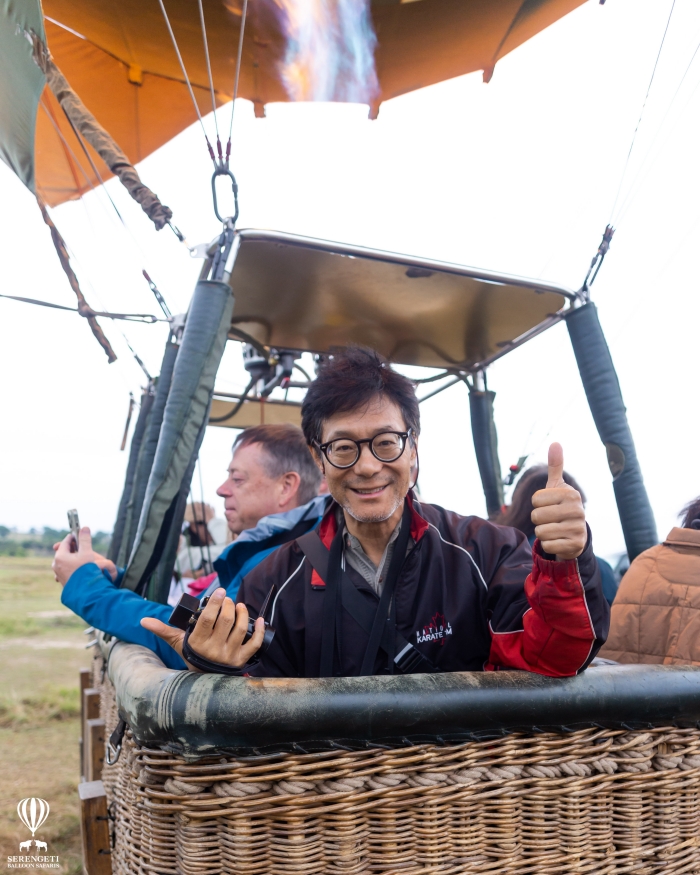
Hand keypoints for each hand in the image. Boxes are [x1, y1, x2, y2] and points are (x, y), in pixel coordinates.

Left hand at [52, 528, 116, 584]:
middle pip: (64, 551)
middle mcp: (55, 564)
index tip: (79, 534)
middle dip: (73, 547)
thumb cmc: (85, 571)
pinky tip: (78, 567)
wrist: (85, 591)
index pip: (65, 541)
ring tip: (82, 557)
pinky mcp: (61, 579)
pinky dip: (71, 565)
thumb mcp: (87, 553)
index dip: (73, 537)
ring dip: (72, 557)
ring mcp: (57, 573)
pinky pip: (65, 568)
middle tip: (82, 546)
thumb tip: (84, 527)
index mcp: (60, 556)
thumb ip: (85, 540)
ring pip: (64, 560)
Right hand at [140, 588, 264, 670]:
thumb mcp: (178, 643)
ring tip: (237, 605)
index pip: (208, 619)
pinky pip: (254, 644)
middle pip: (226, 620)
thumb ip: (164, 630)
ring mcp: (229, 655)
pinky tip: (259, 618)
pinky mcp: (242, 660)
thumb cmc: (192, 656)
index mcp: (198, 643)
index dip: (214, 603)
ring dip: (242, 613)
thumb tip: (143, 621)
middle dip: (228, 605)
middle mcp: (214, 650)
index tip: (219, 591)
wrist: (204, 681)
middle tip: (226, 599)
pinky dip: (259, 630)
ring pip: (241, 629)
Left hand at [531, 443, 586, 560]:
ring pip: (540, 532)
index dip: (537, 504)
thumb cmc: (561, 507)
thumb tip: (555, 442)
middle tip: (551, 519)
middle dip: (538, 520)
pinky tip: (558, 541)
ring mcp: (578, 529)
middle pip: (536, 516)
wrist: (575, 535)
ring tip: (554, 530)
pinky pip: (547, 545)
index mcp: (571, 494)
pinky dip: (548, 545)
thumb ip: (555, 466)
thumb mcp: (557, 487)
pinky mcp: (575, 546)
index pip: (535, 499)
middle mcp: (578, 511)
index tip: (549, 505)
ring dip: (543, 533)